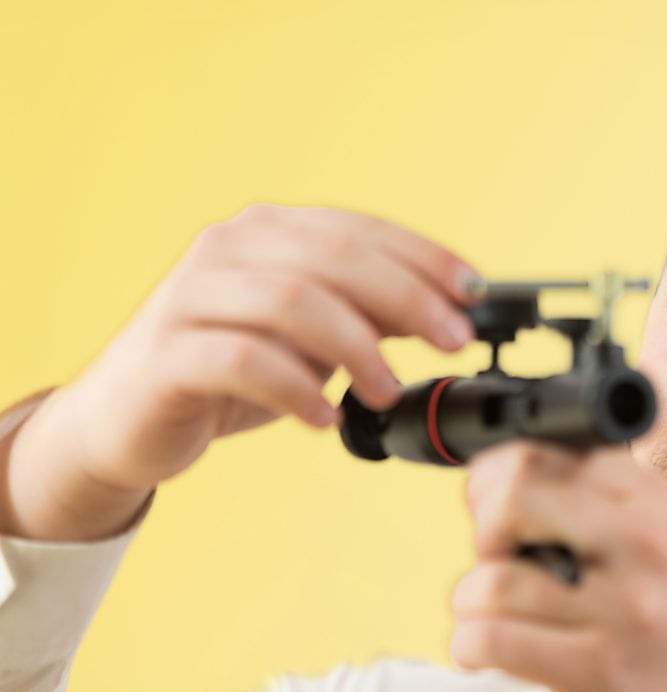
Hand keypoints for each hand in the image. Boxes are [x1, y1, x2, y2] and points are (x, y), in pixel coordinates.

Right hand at [2, 204, 478, 539]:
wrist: (125, 421)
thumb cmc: (228, 371)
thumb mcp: (309, 337)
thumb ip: (366, 315)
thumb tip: (447, 312)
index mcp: (267, 232)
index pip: (358, 228)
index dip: (424, 257)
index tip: (474, 293)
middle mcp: (227, 248)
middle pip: (333, 257)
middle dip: (407, 297)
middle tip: (453, 340)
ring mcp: (191, 295)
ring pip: (291, 300)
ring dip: (356, 346)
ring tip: (387, 389)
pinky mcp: (166, 353)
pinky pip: (242, 359)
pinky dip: (295, 387)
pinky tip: (324, 416)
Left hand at [451, 443, 666, 691]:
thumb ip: (617, 511)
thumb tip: (520, 482)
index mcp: (660, 506)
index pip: (557, 450)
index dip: (503, 472)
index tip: (492, 501)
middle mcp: (644, 544)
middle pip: (517, 491)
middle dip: (484, 524)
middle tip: (492, 556)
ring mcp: (624, 607)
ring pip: (493, 579)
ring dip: (470, 601)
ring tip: (486, 616)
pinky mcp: (600, 670)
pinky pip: (494, 640)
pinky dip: (470, 647)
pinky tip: (485, 653)